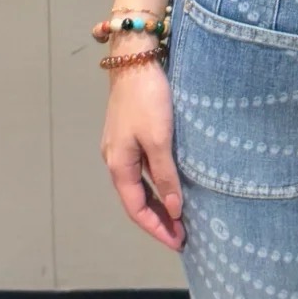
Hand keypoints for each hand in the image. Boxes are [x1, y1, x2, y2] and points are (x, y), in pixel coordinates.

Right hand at [100, 60, 185, 250]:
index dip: (157, 228)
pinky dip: (156, 183)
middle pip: (136, 200)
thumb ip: (166, 175)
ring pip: (139, 185)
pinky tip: (170, 184)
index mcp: (118, 164)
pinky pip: (142, 170)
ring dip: (158, 202)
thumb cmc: (147, 98)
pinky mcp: (130, 133)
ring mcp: (121, 146)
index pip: (136, 209)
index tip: (179, 242)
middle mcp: (115, 158)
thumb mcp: (159, 139)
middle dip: (158, 220)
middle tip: (182, 235)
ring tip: (179, 217)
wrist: (135, 57)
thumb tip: (175, 210)